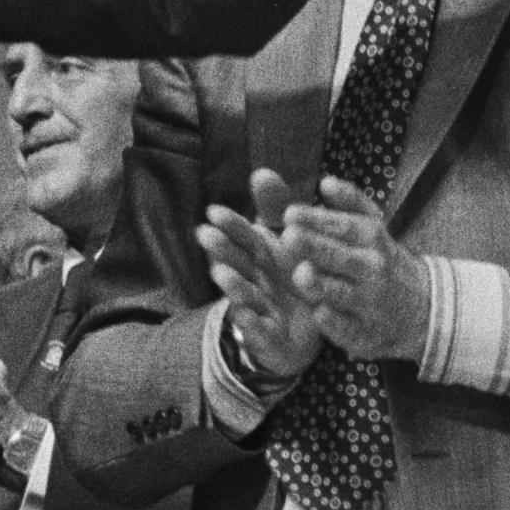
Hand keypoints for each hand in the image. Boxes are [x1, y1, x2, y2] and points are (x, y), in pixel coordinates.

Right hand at [201, 169, 325, 383]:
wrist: (305, 333)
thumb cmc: (290, 279)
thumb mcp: (288, 241)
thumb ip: (275, 208)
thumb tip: (261, 172)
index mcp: (261, 256)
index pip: (244, 237)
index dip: (230, 226)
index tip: (214, 212)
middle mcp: (255, 280)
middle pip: (238, 264)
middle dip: (222, 250)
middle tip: (205, 234)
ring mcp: (260, 309)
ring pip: (245, 297)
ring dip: (233, 285)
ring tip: (221, 272)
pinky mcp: (270, 338)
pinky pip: (261, 332)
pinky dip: (252, 325)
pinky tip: (244, 315)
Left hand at [283, 176, 432, 361]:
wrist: (420, 306)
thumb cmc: (379, 259)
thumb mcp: (371, 226)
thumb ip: (348, 202)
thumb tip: (326, 182)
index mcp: (369, 237)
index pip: (339, 226)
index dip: (314, 220)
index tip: (288, 214)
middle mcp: (372, 268)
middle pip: (340, 256)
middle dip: (316, 247)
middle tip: (289, 237)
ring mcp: (370, 302)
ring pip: (343, 293)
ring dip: (323, 284)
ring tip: (302, 275)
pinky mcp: (366, 333)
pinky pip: (350, 328)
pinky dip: (336, 322)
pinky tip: (319, 312)